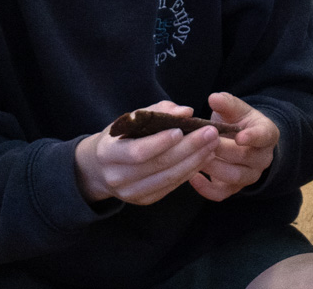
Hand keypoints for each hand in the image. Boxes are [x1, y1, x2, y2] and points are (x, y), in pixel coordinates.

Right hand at [76, 101, 219, 204]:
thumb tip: (186, 111)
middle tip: (210, 133)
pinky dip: (190, 171)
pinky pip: (171, 186)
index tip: (181, 129)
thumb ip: (156, 112)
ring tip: (212, 144)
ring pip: (169, 178)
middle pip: (158, 165)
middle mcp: (117, 177)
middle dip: (188, 148)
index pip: (137, 151)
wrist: (100, 169)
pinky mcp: (144, 200)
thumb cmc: (119, 138)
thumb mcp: (128, 121)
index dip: (160, 142)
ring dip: (195, 160)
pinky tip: (204, 157)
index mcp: (107, 153)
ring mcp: (131, 193)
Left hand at [188, 92, 279, 200]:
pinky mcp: (234, 188)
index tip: (240, 137)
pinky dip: (205, 188)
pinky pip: (221, 194)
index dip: (253, 137)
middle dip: (221, 149)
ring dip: (213, 167)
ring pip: (233, 177)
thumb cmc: (237, 121)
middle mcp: (262, 158)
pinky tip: (191, 176)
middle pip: (244, 158)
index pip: (264, 136)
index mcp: (266, 134)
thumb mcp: (235, 109)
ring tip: (194, 156)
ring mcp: (249, 175)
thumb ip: (226, 103)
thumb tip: (214, 98)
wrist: (239, 140)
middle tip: (201, 141)